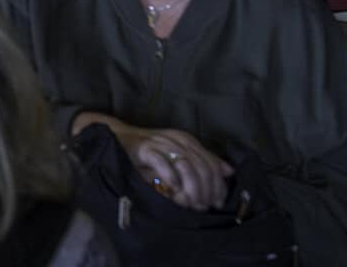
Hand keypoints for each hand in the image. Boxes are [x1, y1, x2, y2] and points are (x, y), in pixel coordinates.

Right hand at [115, 123, 232, 210]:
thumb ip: (202, 162)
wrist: (118, 139)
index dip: (217, 185)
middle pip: (201, 165)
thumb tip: (229, 171)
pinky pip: (161, 162)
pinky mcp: (142, 147)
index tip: (216, 203)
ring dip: (191, 187)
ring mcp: (159, 142)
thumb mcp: (179, 156)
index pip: (211, 163)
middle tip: (203, 207)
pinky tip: (174, 190)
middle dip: (205, 190)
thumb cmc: (150, 152)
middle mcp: (176, 139)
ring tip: (190, 203)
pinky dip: (170, 177)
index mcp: (187, 140)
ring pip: (185, 164)